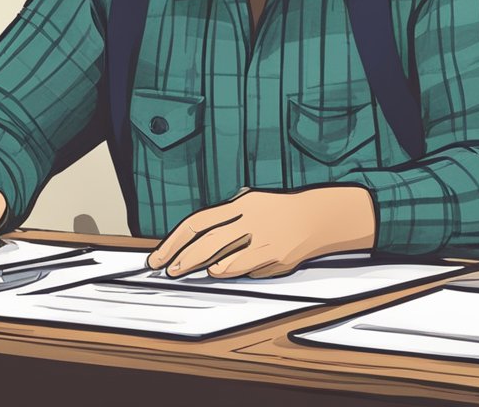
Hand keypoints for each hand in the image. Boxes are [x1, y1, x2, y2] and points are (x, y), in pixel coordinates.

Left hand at [147, 186, 375, 278]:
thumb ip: (225, 222)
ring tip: (190, 271)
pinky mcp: (277, 254)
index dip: (174, 241)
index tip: (158, 258)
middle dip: (183, 257)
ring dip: (204, 265)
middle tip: (168, 270)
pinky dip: (232, 270)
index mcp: (239, 205)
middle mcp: (249, 218)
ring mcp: (264, 237)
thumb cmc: (279, 214)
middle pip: (208, 239)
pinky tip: (220, 272)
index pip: (197, 222)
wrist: (320, 216)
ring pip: (225, 254)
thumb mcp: (251, 206)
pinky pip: (248, 265)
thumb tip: (191, 246)